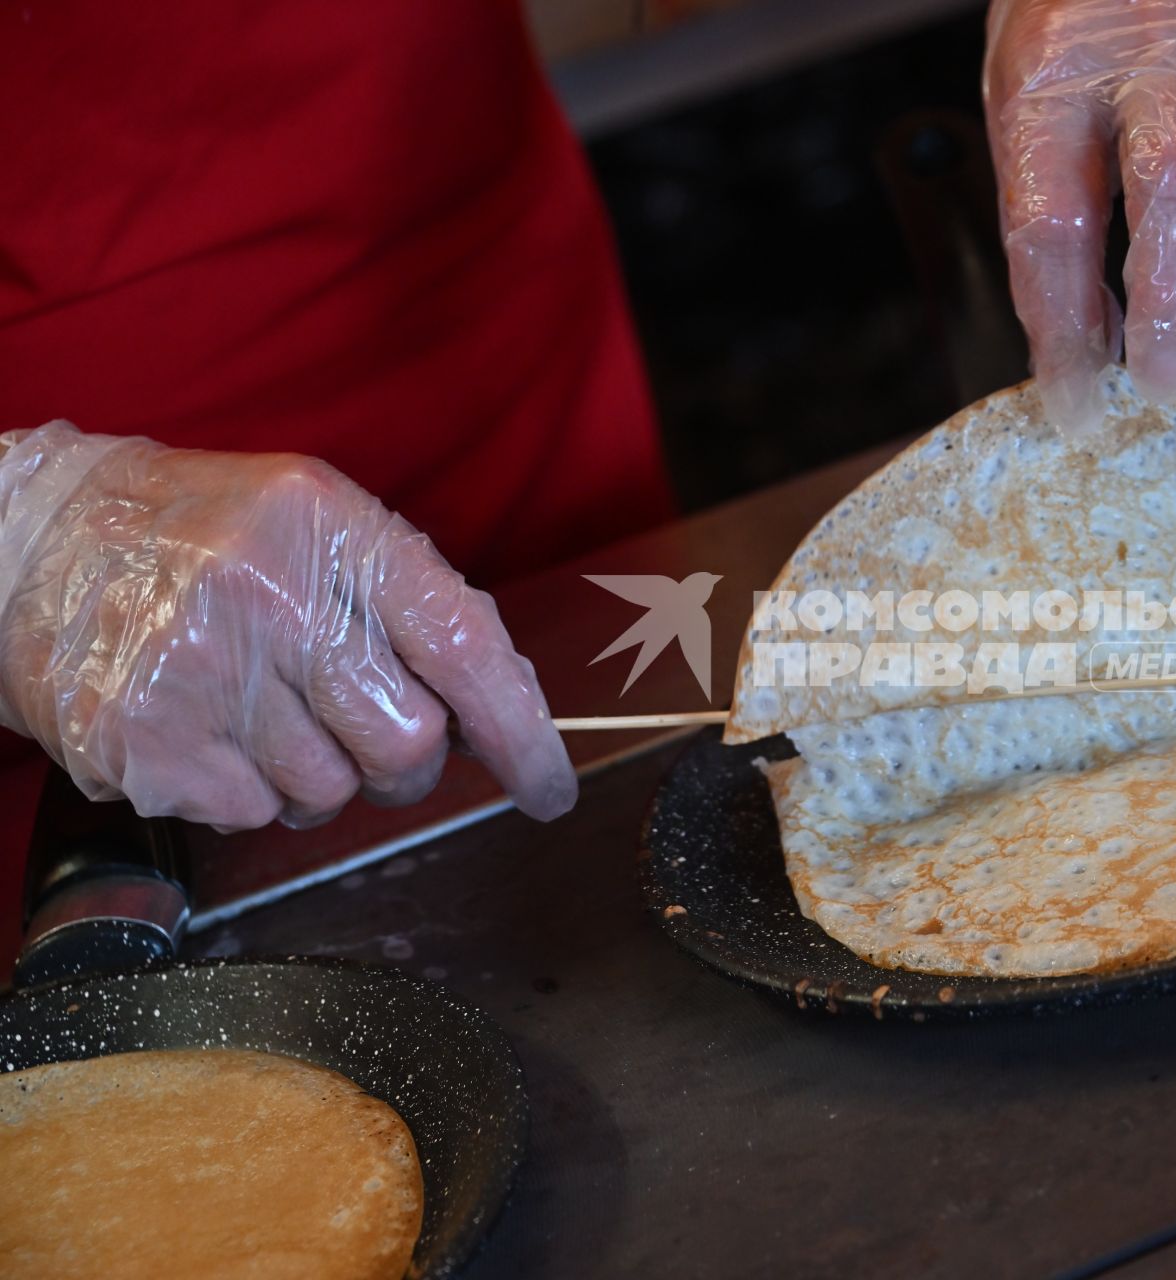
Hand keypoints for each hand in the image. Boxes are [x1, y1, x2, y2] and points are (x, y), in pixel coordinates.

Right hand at [0, 423, 577, 829]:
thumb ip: (411, 605)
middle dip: (401, 761)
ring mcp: (205, 673)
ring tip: (260, 711)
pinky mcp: (149, 745)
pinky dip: (248, 794)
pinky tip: (210, 732)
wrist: (29, 541)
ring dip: (317, 775)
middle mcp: (273, 596)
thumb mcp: (314, 524)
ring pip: (333, 793)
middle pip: (407, 743)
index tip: (548, 788)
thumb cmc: (197, 539)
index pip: (466, 646)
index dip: (523, 733)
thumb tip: (500, 711)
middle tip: (354, 726)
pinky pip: (255, 816)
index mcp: (333, 527)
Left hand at [984, 0, 1175, 429]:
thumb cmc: (1079, 64)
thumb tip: (1082, 375)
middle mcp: (1148, 52)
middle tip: (1169, 375)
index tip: (1075, 400)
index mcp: (1050, 86)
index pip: (1051, 219)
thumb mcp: (1033, 140)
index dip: (1064, 323)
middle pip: (1171, 177)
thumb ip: (1055, 253)